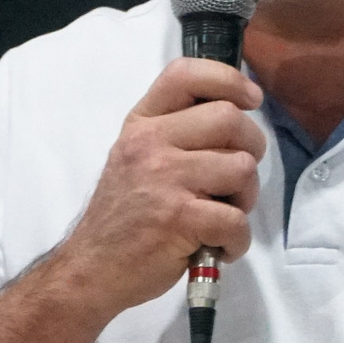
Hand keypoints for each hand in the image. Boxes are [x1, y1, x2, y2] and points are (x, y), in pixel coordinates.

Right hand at [53, 58, 266, 314]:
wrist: (92, 268)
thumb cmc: (124, 215)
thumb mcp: (135, 157)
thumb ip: (174, 133)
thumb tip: (236, 116)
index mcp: (142, 124)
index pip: (186, 74)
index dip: (229, 79)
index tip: (250, 100)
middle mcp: (150, 143)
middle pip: (230, 119)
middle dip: (251, 149)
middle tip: (238, 179)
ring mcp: (164, 179)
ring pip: (241, 168)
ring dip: (246, 198)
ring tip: (225, 215)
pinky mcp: (179, 218)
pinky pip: (236, 219)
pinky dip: (238, 240)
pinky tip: (220, 246)